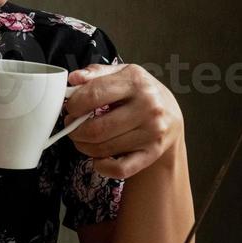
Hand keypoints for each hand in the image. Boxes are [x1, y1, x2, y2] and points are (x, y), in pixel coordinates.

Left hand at [64, 63, 183, 178]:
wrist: (171, 116)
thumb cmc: (140, 93)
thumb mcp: (122, 74)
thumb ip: (96, 73)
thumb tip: (74, 79)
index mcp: (136, 82)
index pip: (93, 95)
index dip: (73, 105)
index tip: (70, 108)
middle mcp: (148, 107)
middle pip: (96, 128)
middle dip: (74, 130)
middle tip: (71, 126)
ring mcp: (151, 132)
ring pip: (103, 149)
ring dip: (84, 146)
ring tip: (83, 138)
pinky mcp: (152, 153)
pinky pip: (119, 169)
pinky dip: (102, 166)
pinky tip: (99, 157)